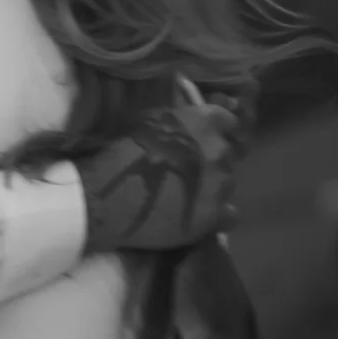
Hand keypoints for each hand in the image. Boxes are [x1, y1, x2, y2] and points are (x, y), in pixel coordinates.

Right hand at [77, 77, 253, 257]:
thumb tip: (189, 120)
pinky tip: (197, 218)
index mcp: (206, 122)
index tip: (203, 142)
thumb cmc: (121, 155)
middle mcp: (219, 150)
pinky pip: (229, 215)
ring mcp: (220, 184)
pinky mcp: (214, 215)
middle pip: (227, 155)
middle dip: (211, 162)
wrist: (107, 199)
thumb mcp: (148, 122)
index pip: (229, 122)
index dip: (217, 132)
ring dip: (212, 189)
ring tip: (187, 199)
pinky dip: (216, 217)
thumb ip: (178, 120)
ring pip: (227, 185)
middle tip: (186, 173)